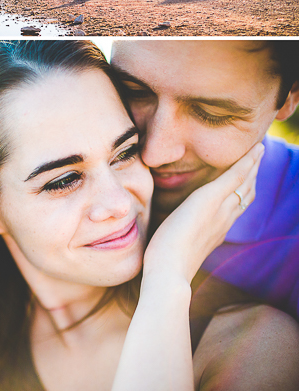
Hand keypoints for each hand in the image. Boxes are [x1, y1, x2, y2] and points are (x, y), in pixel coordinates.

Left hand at [143, 142, 262, 286]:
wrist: (168, 273)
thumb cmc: (164, 263)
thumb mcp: (175, 245)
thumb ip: (178, 235)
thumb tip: (169, 233)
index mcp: (216, 230)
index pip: (235, 206)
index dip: (243, 191)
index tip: (247, 179)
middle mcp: (224, 220)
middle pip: (246, 193)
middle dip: (252, 175)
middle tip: (258, 157)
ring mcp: (220, 210)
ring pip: (244, 183)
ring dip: (253, 165)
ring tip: (259, 149)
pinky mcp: (209, 200)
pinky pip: (234, 177)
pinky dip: (246, 162)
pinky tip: (255, 149)